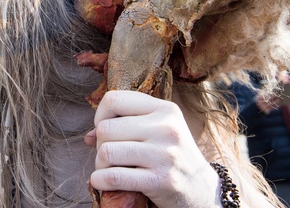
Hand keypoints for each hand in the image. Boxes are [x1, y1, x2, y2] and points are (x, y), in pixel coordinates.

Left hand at [84, 90, 220, 207]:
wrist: (202, 190)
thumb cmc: (171, 155)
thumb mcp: (158, 130)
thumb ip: (125, 125)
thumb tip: (88, 136)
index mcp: (164, 109)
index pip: (113, 99)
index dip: (100, 115)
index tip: (107, 130)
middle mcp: (166, 128)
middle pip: (106, 128)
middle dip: (100, 144)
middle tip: (111, 154)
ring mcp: (164, 154)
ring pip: (106, 152)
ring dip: (100, 164)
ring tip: (109, 168)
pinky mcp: (160, 180)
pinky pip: (113, 177)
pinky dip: (100, 180)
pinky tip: (102, 181)